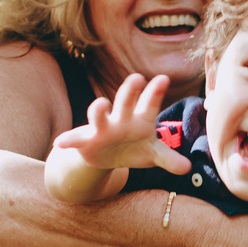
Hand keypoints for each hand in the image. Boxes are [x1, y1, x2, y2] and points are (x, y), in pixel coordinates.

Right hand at [52, 73, 189, 174]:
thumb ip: (169, 159)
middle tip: (137, 78)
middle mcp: (121, 119)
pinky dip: (68, 141)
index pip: (150, 104)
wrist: (106, 157)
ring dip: (99, 110)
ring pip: (99, 116)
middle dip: (130, 91)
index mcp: (141, 119)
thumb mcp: (153, 155)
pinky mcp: (85, 140)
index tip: (164, 78)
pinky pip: (76, 139)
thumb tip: (187, 169)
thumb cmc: (134, 149)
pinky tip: (60, 143)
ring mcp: (102, 128)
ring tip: (100, 103)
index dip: (155, 92)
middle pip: (126, 103)